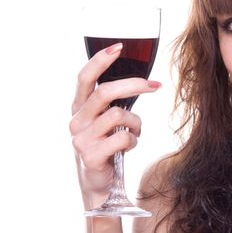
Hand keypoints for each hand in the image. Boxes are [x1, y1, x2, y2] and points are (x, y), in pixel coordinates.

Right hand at [69, 43, 160, 208]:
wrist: (100, 184)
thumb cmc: (108, 146)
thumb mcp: (107, 121)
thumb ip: (115, 103)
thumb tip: (145, 82)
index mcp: (80, 108)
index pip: (85, 78)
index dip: (100, 61)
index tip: (118, 47)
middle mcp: (77, 120)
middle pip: (105, 92)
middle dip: (134, 85)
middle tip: (154, 86)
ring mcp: (81, 139)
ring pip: (119, 115)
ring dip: (136, 123)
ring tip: (135, 132)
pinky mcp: (91, 155)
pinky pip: (123, 138)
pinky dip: (134, 141)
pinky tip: (129, 146)